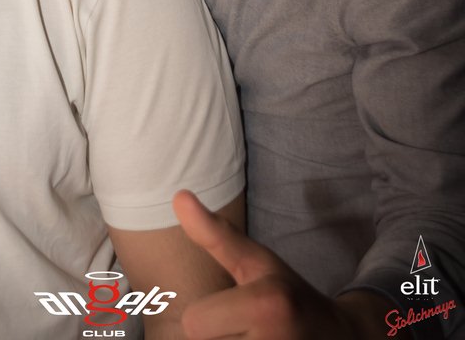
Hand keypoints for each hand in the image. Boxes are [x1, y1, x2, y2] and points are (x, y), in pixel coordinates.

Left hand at [173, 191, 387, 339]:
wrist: (343, 339)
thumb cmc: (290, 296)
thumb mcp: (257, 262)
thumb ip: (214, 235)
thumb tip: (178, 196)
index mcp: (265, 305)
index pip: (193, 325)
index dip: (209, 319)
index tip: (237, 313)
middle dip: (221, 339)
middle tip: (250, 332)